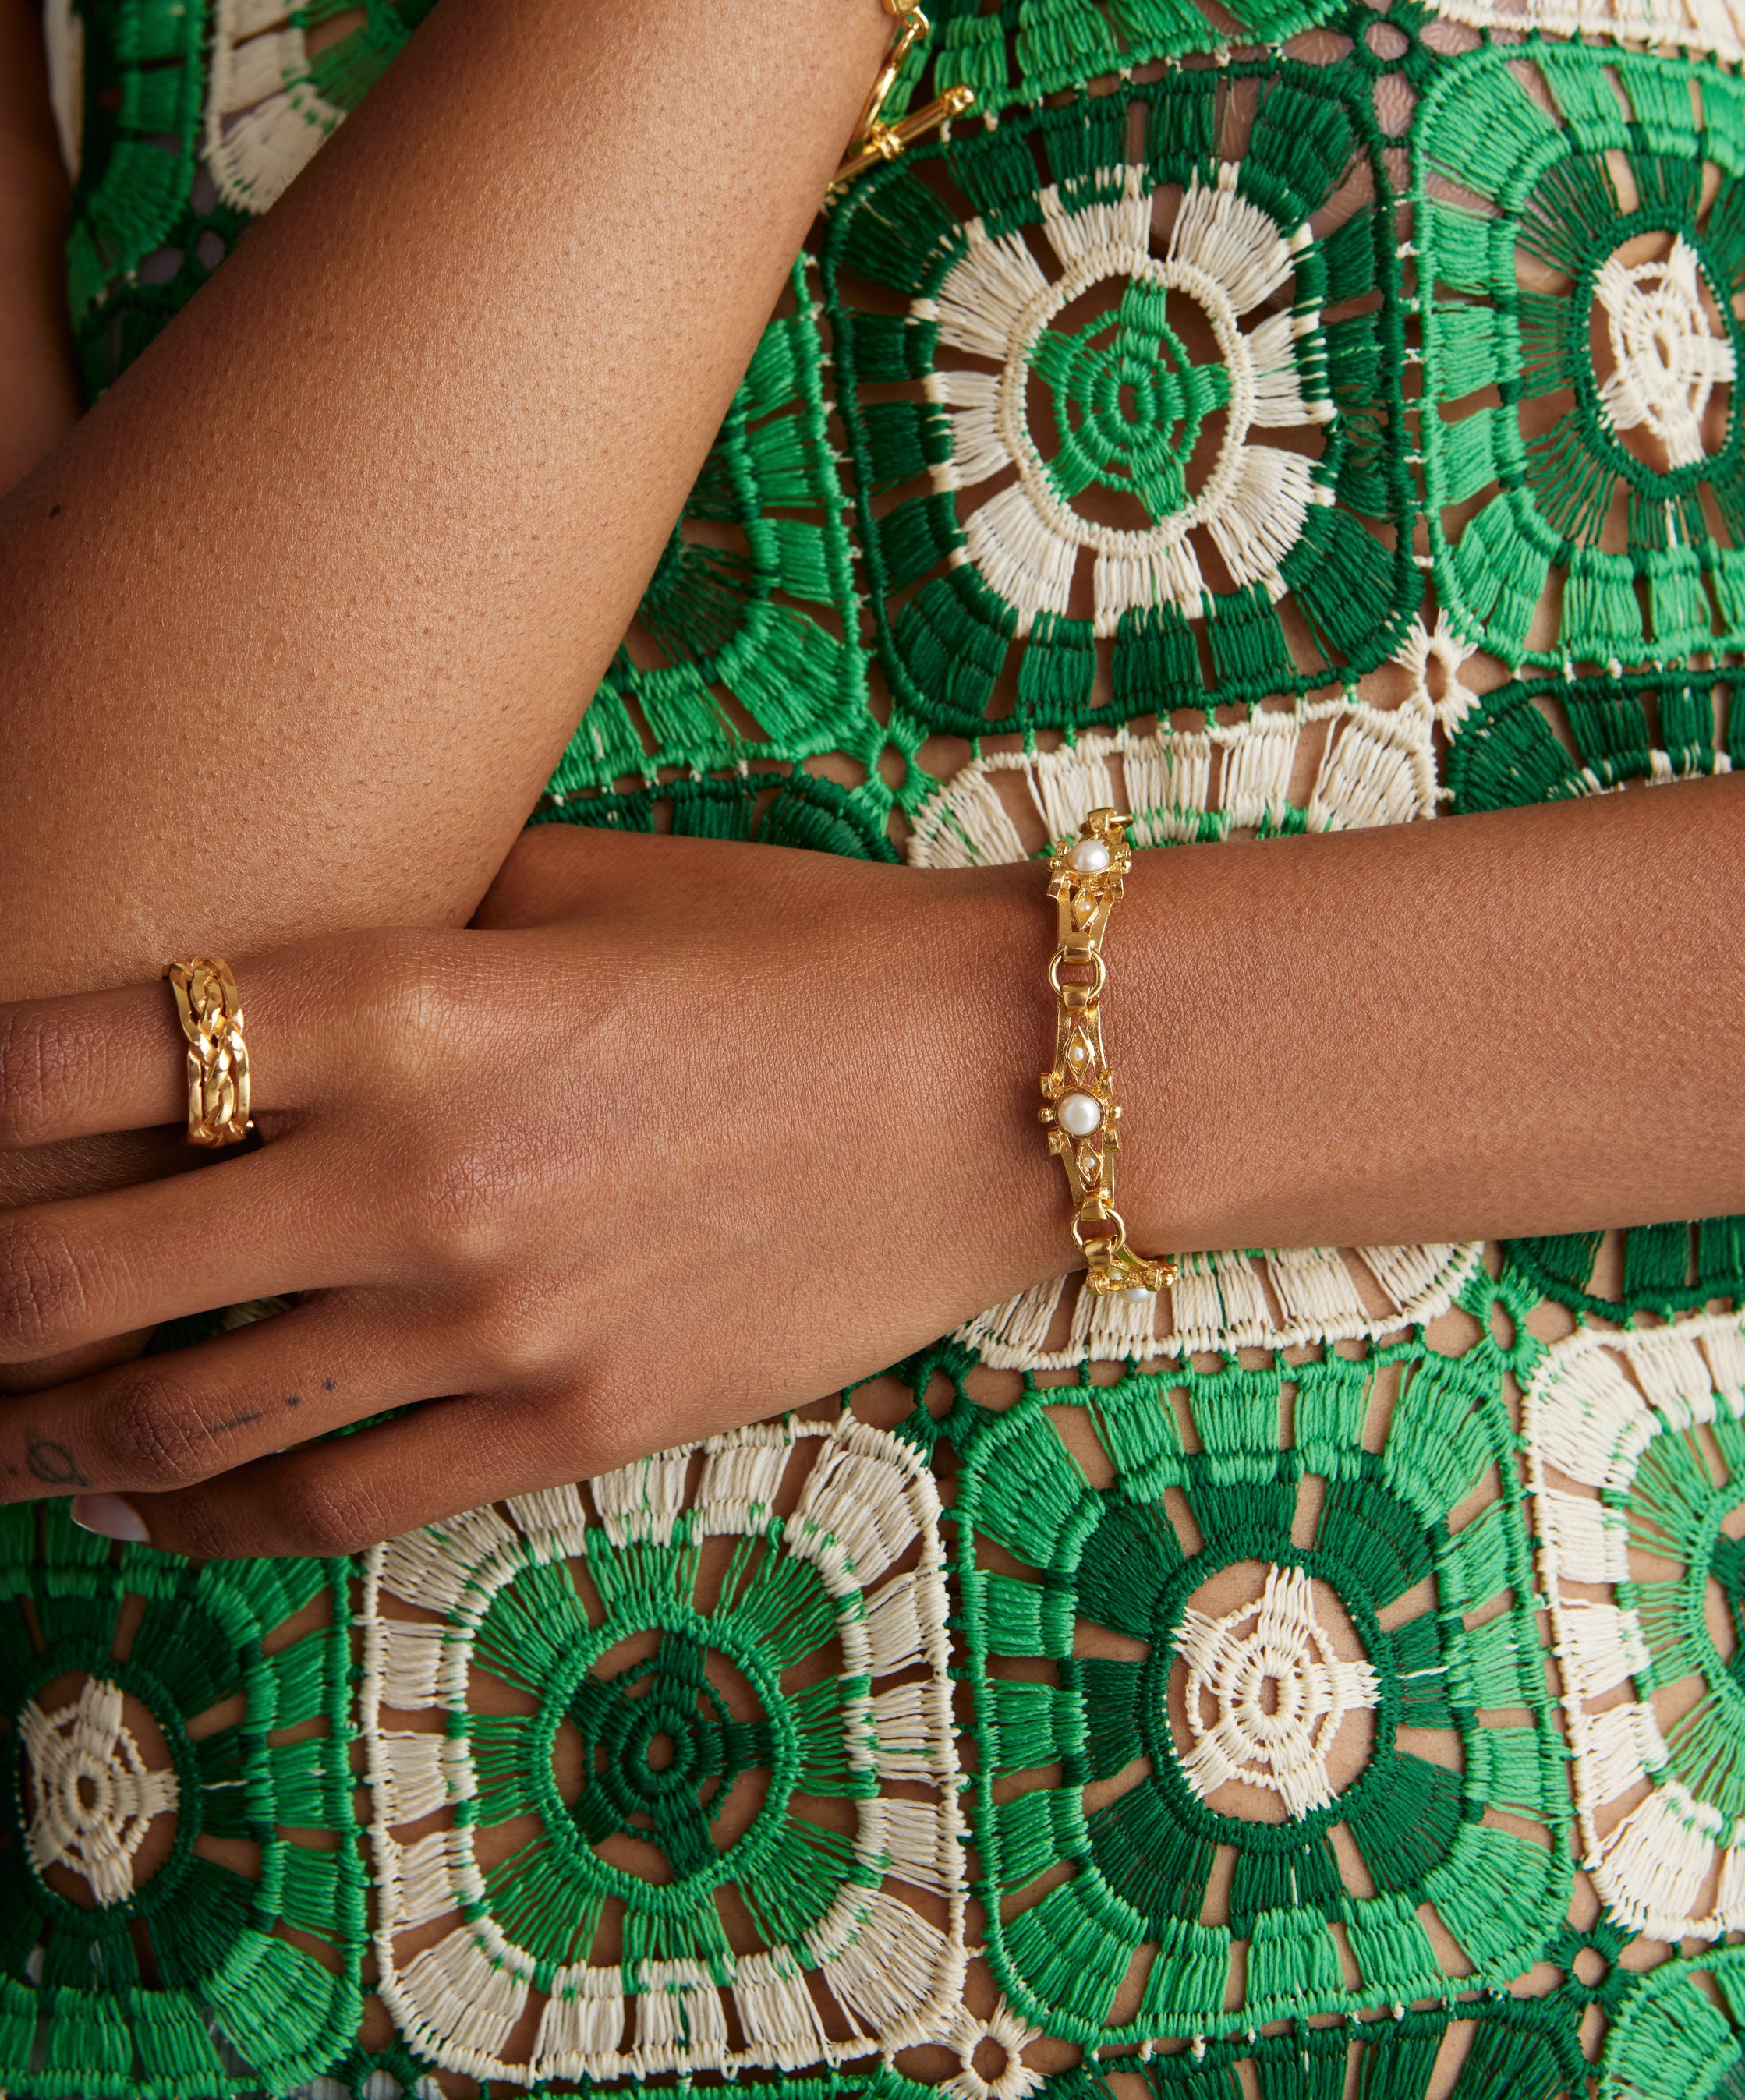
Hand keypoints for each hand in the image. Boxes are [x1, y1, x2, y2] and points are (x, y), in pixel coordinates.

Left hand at [0, 830, 1058, 1554]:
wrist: (998, 1083)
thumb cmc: (797, 948)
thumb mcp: (585, 875)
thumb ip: (399, 910)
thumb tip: (256, 955)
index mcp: (406, 999)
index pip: (81, 1051)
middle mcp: (414, 1173)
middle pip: (70, 1270)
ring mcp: (488, 1322)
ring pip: (170, 1421)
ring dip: (42, 1429)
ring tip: (0, 1416)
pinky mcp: (563, 1424)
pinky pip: (323, 1507)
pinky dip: (199, 1515)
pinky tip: (148, 1499)